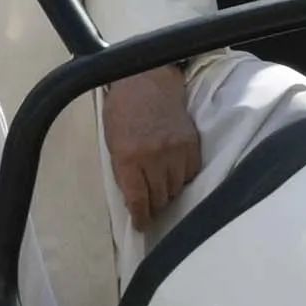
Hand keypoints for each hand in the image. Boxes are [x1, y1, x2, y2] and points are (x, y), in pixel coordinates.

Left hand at [110, 67, 208, 235]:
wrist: (148, 80)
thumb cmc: (123, 110)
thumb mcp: (112, 142)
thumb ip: (123, 171)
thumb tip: (134, 200)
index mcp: (129, 157)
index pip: (138, 200)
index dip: (141, 218)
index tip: (142, 226)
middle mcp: (154, 157)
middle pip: (160, 199)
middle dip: (154, 205)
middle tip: (150, 203)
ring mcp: (176, 151)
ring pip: (176, 189)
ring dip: (168, 192)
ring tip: (161, 185)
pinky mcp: (192, 145)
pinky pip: (190, 174)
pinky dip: (182, 177)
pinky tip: (174, 170)